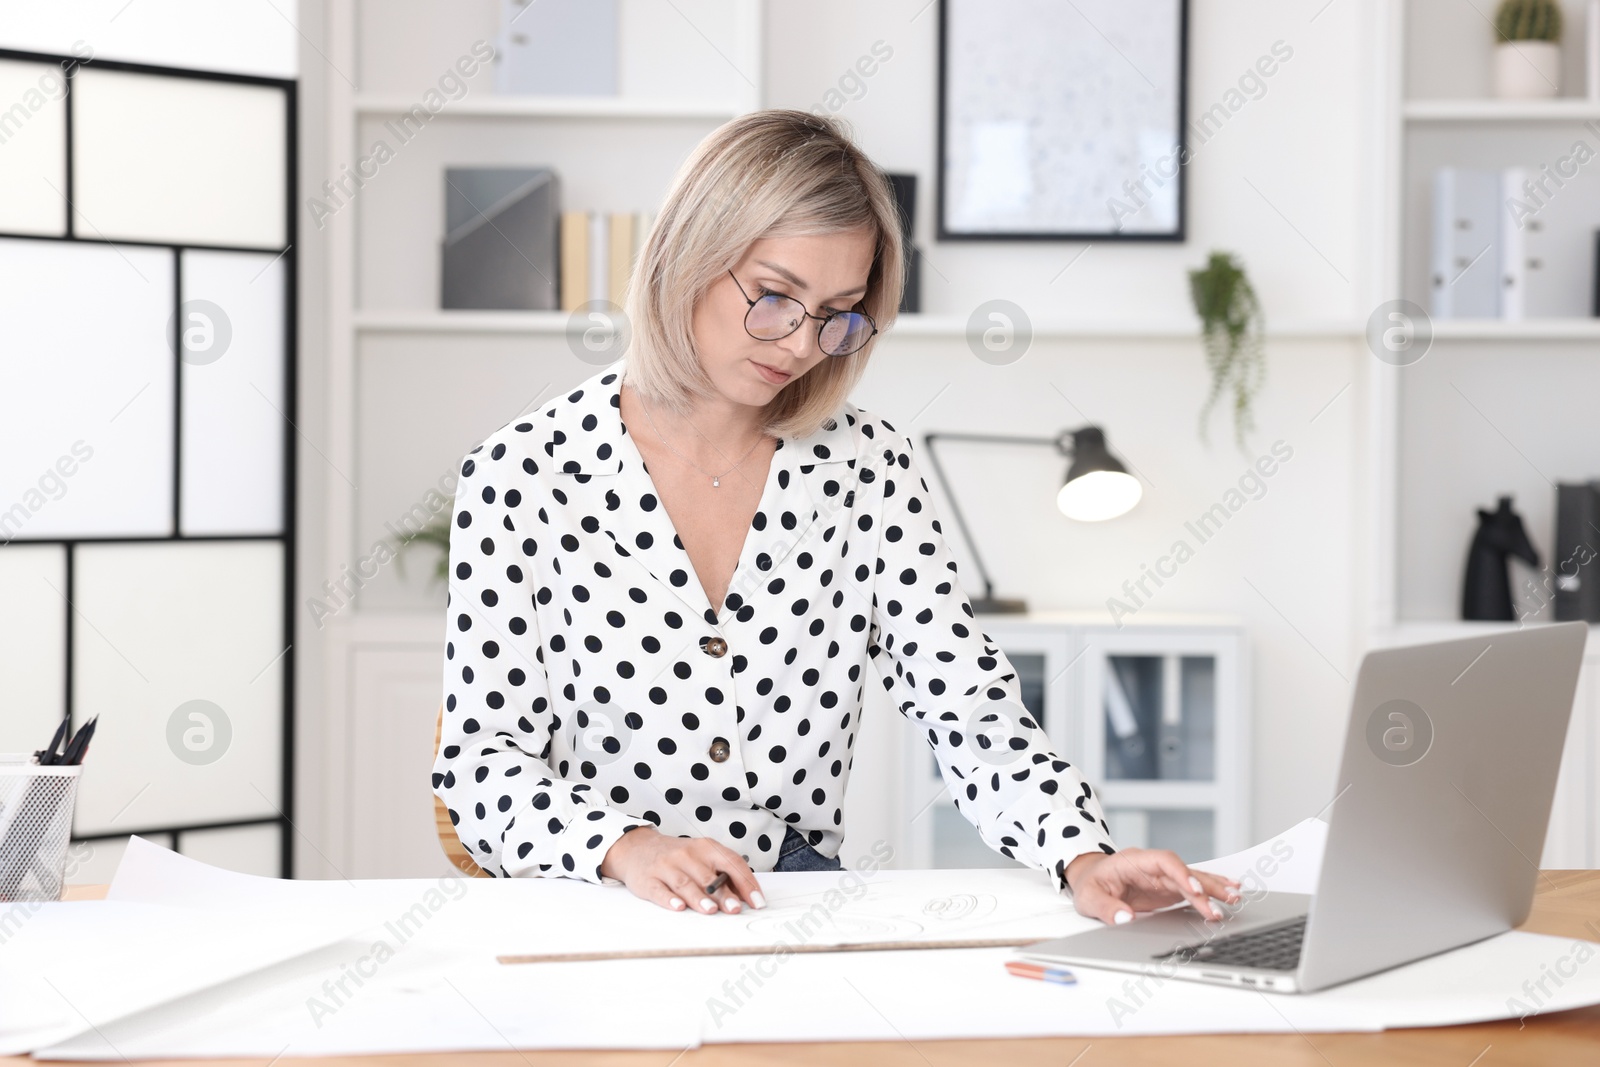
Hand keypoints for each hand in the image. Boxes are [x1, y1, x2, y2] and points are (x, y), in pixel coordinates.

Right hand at [599, 825, 766, 914]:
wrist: (638, 847)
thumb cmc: (678, 856)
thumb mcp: (703, 856)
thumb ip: (723, 874)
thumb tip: (746, 896)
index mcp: (706, 848)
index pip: (731, 863)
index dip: (747, 883)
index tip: (757, 901)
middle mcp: (687, 855)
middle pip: (708, 876)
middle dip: (723, 893)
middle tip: (735, 908)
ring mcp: (666, 867)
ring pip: (685, 883)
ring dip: (699, 898)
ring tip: (711, 910)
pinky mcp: (648, 879)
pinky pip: (659, 890)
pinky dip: (669, 899)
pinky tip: (678, 907)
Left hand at [1064, 848, 1239, 924]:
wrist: (1090, 877)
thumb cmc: (1089, 884)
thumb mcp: (1089, 897)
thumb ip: (1106, 908)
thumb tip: (1125, 918)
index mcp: (1135, 860)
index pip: (1164, 861)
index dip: (1181, 874)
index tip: (1194, 891)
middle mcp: (1153, 866)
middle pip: (1185, 871)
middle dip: (1206, 885)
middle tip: (1226, 900)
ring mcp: (1162, 877)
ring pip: (1193, 878)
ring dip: (1214, 887)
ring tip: (1236, 896)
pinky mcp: (1167, 888)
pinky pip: (1192, 888)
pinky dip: (1209, 891)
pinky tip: (1228, 892)